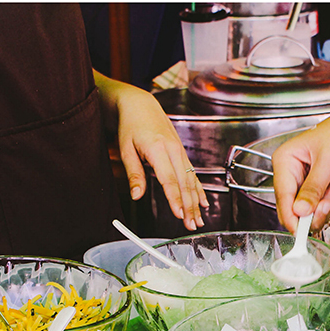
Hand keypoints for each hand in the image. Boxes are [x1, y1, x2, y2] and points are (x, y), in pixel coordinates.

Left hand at [95, 73, 206, 230]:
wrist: (141, 105)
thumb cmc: (130, 125)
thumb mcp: (126, 149)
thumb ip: (133, 174)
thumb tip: (136, 195)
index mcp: (158, 149)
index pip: (169, 180)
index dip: (175, 199)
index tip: (179, 215)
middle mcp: (173, 150)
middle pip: (184, 183)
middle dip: (189, 207)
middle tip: (192, 225)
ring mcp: (180, 151)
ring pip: (191, 181)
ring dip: (196, 202)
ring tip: (198, 220)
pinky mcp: (182, 153)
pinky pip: (193, 174)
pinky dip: (199, 190)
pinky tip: (203, 202)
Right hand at [272, 119, 329, 231]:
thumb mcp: (327, 161)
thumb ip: (313, 189)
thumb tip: (300, 211)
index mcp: (286, 160)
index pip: (283, 195)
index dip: (291, 215)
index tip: (298, 230)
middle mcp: (295, 173)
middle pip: (298, 207)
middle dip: (317, 206)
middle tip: (328, 201)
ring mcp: (311, 182)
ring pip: (316, 209)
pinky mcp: (326, 188)